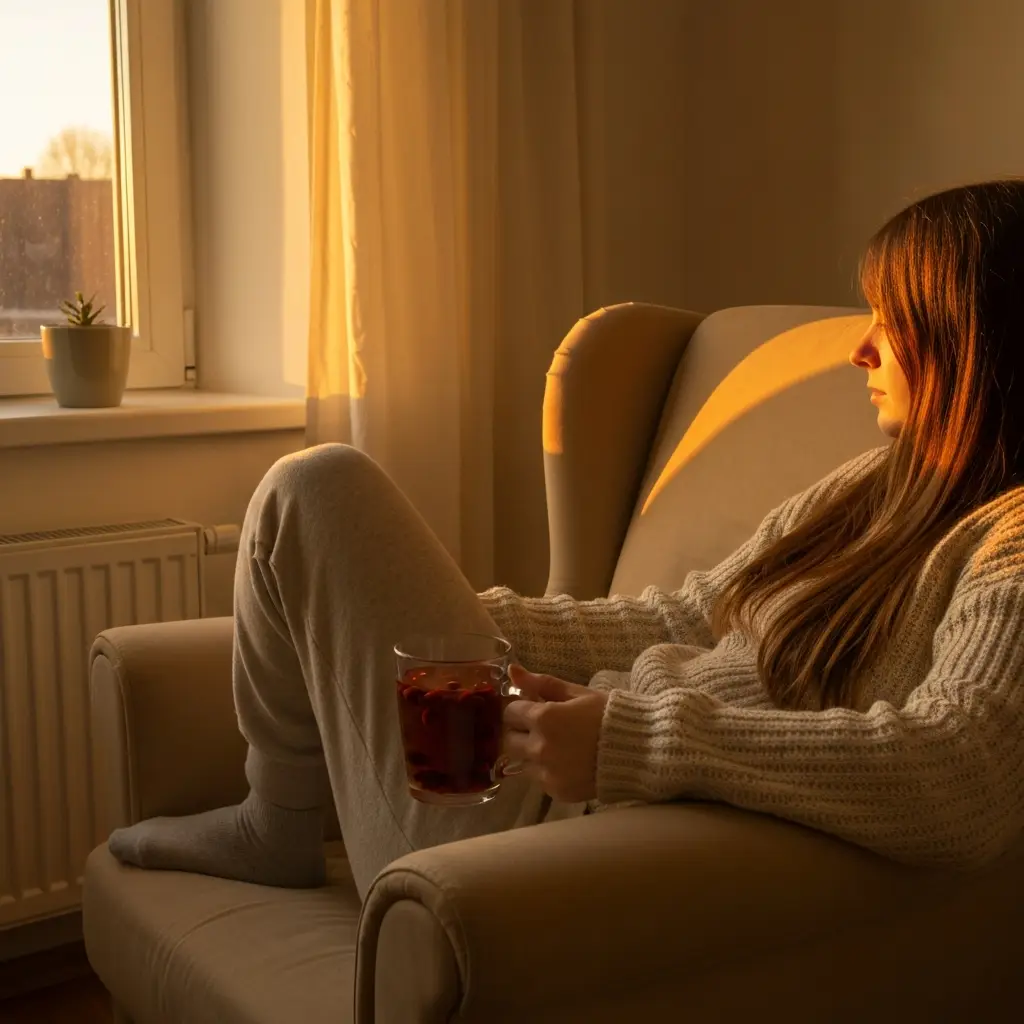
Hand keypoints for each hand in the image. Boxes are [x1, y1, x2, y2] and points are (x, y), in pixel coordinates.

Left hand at [502, 664, 608, 802]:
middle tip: (541, 729)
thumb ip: (541, 683)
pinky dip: (547, 771)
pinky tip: (567, 763)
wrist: (640, 751)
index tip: (533, 709)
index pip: (510, 712)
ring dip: (532, 754)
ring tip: (558, 748)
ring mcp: (547, 773)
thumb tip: (512, 671)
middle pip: (509, 741)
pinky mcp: (557, 792)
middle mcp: (539, 748)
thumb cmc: (608, 715)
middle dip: (520, 732)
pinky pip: (540, 780)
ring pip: (522, 762)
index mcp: (543, 718)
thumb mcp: (577, 693)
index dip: (521, 709)